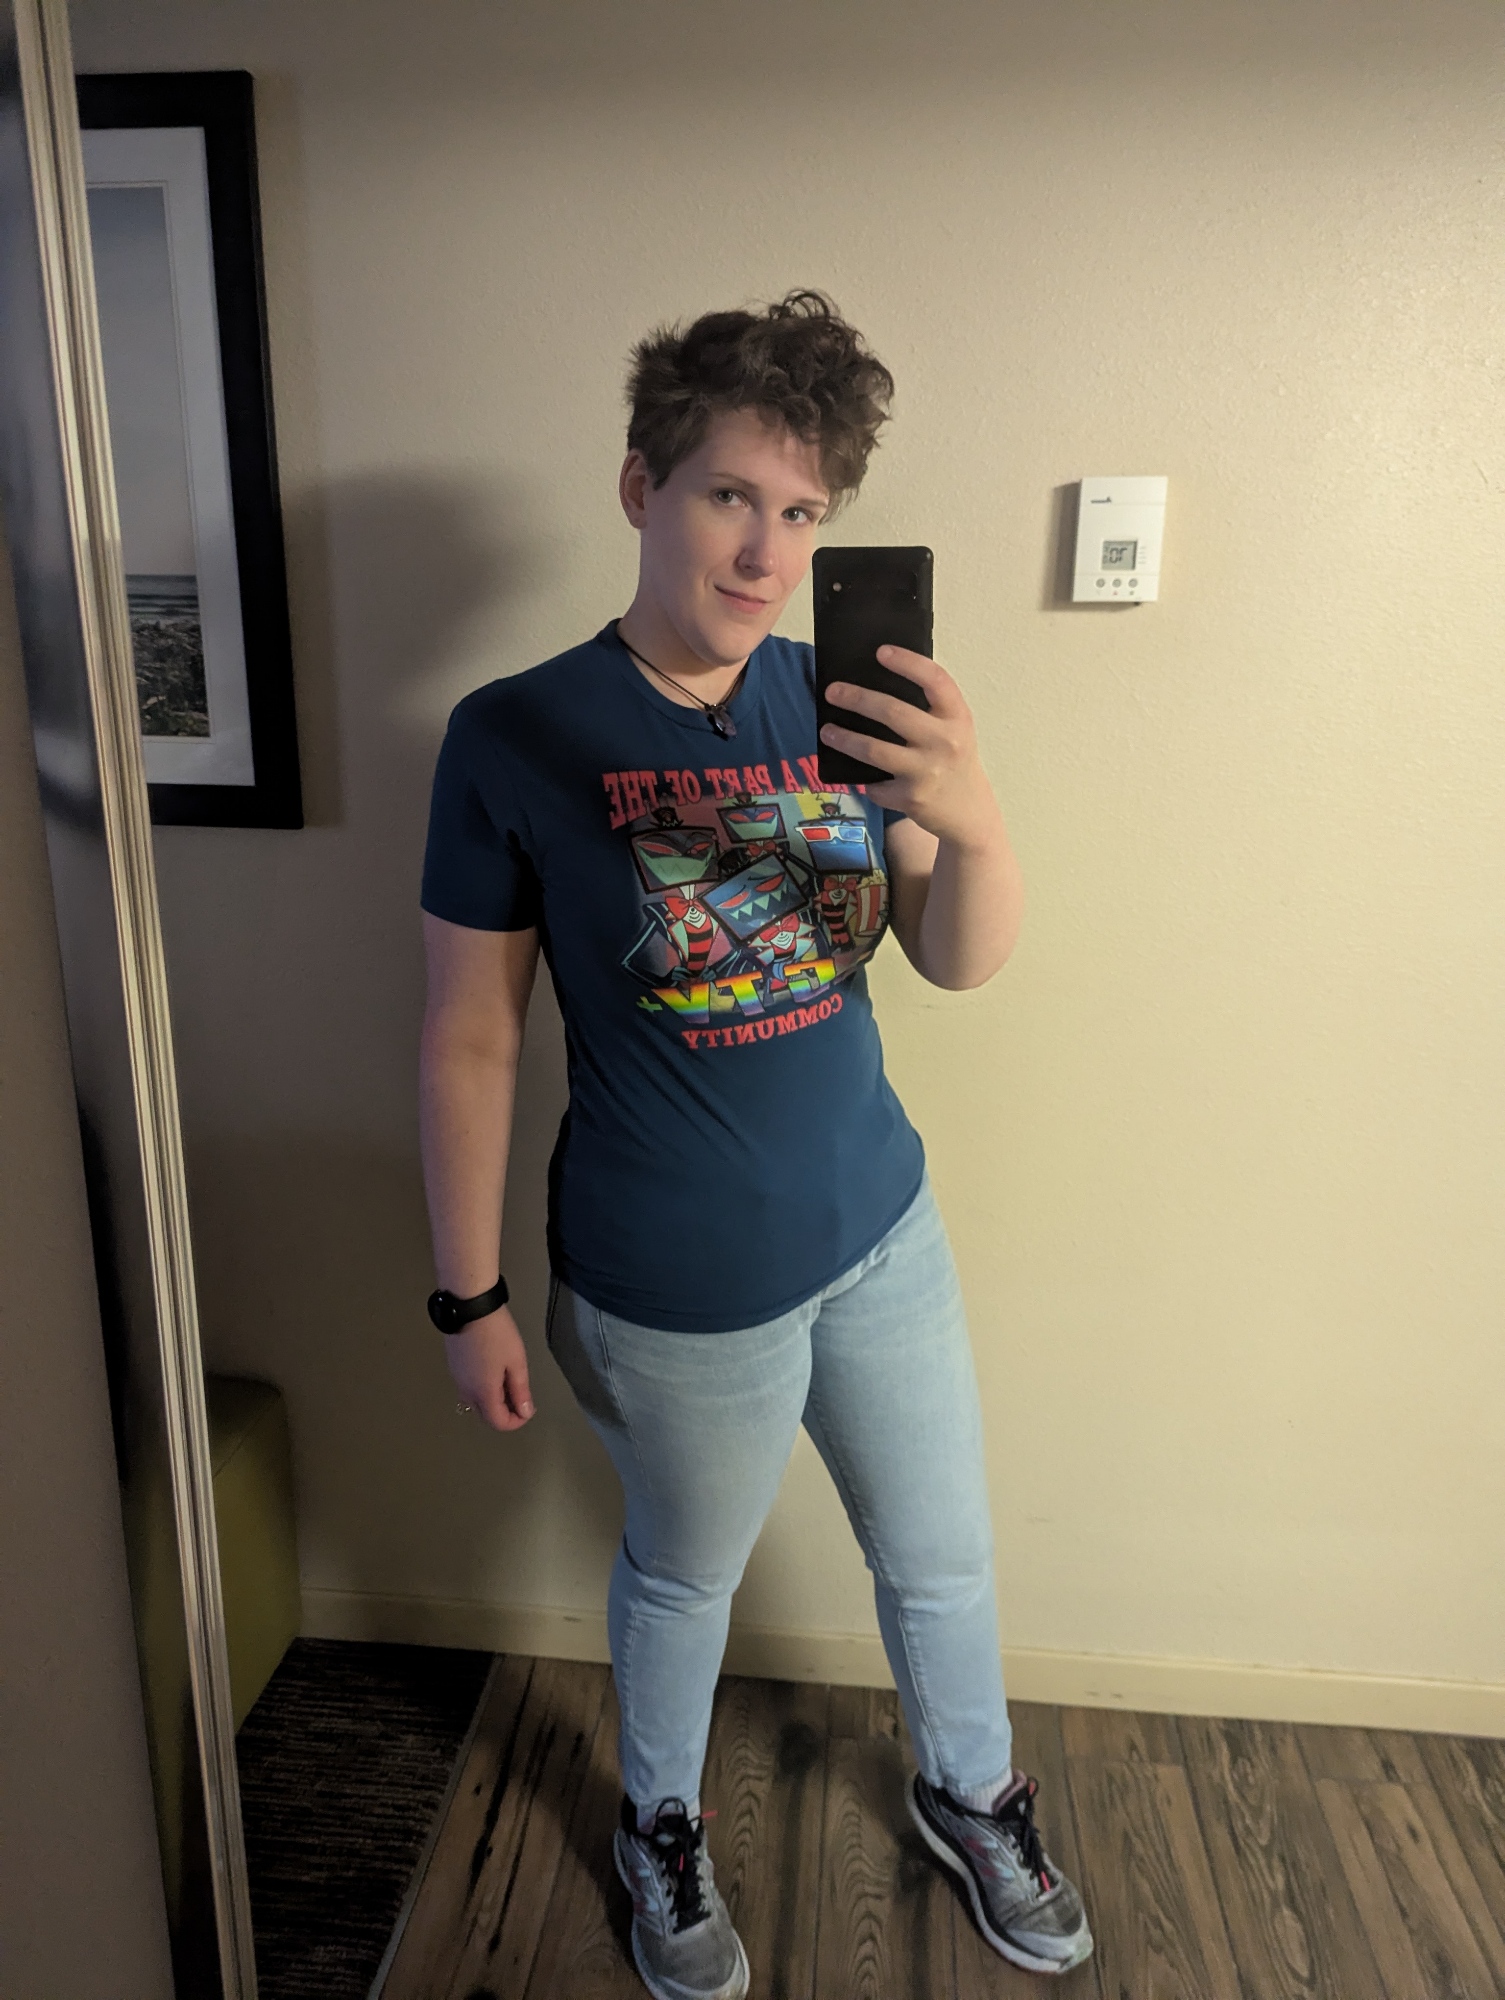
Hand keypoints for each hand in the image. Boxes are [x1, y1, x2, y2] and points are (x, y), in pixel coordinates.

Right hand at [445, 1304, 535, 1431]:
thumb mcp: (516, 1361)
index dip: (516, 1422)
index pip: (498, 1423)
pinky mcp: (453, 1366)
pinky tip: (494, 1371)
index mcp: (483, 1392)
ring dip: (494, 1401)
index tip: (528, 1409)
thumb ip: (520, 1390)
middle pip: (485, 1416)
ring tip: (509, 1382)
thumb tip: (524, 1413)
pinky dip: (483, 1389)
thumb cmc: (497, 1333)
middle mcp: (466, 1391)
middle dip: (504, 1413)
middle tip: (521, 1397)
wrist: (469, 1306)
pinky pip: (469, 1388)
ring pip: (475, 1402)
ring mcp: (457, 1378)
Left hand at [821, 647, 1001, 848]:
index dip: (908, 662)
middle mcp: (946, 742)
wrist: (970, 814)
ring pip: (874, 750)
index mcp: (958, 717)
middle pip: (893, 712)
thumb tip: (874, 686)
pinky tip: (861, 777)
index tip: (881, 651)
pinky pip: (875, 784)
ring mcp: (927, 771)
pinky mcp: (911, 798)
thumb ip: (929, 711)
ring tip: (826, 730)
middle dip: (857, 699)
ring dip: (844, 738)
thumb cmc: (953, 762)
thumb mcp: (954, 731)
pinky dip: (866, 781)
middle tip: (832, 691)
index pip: (935, 680)